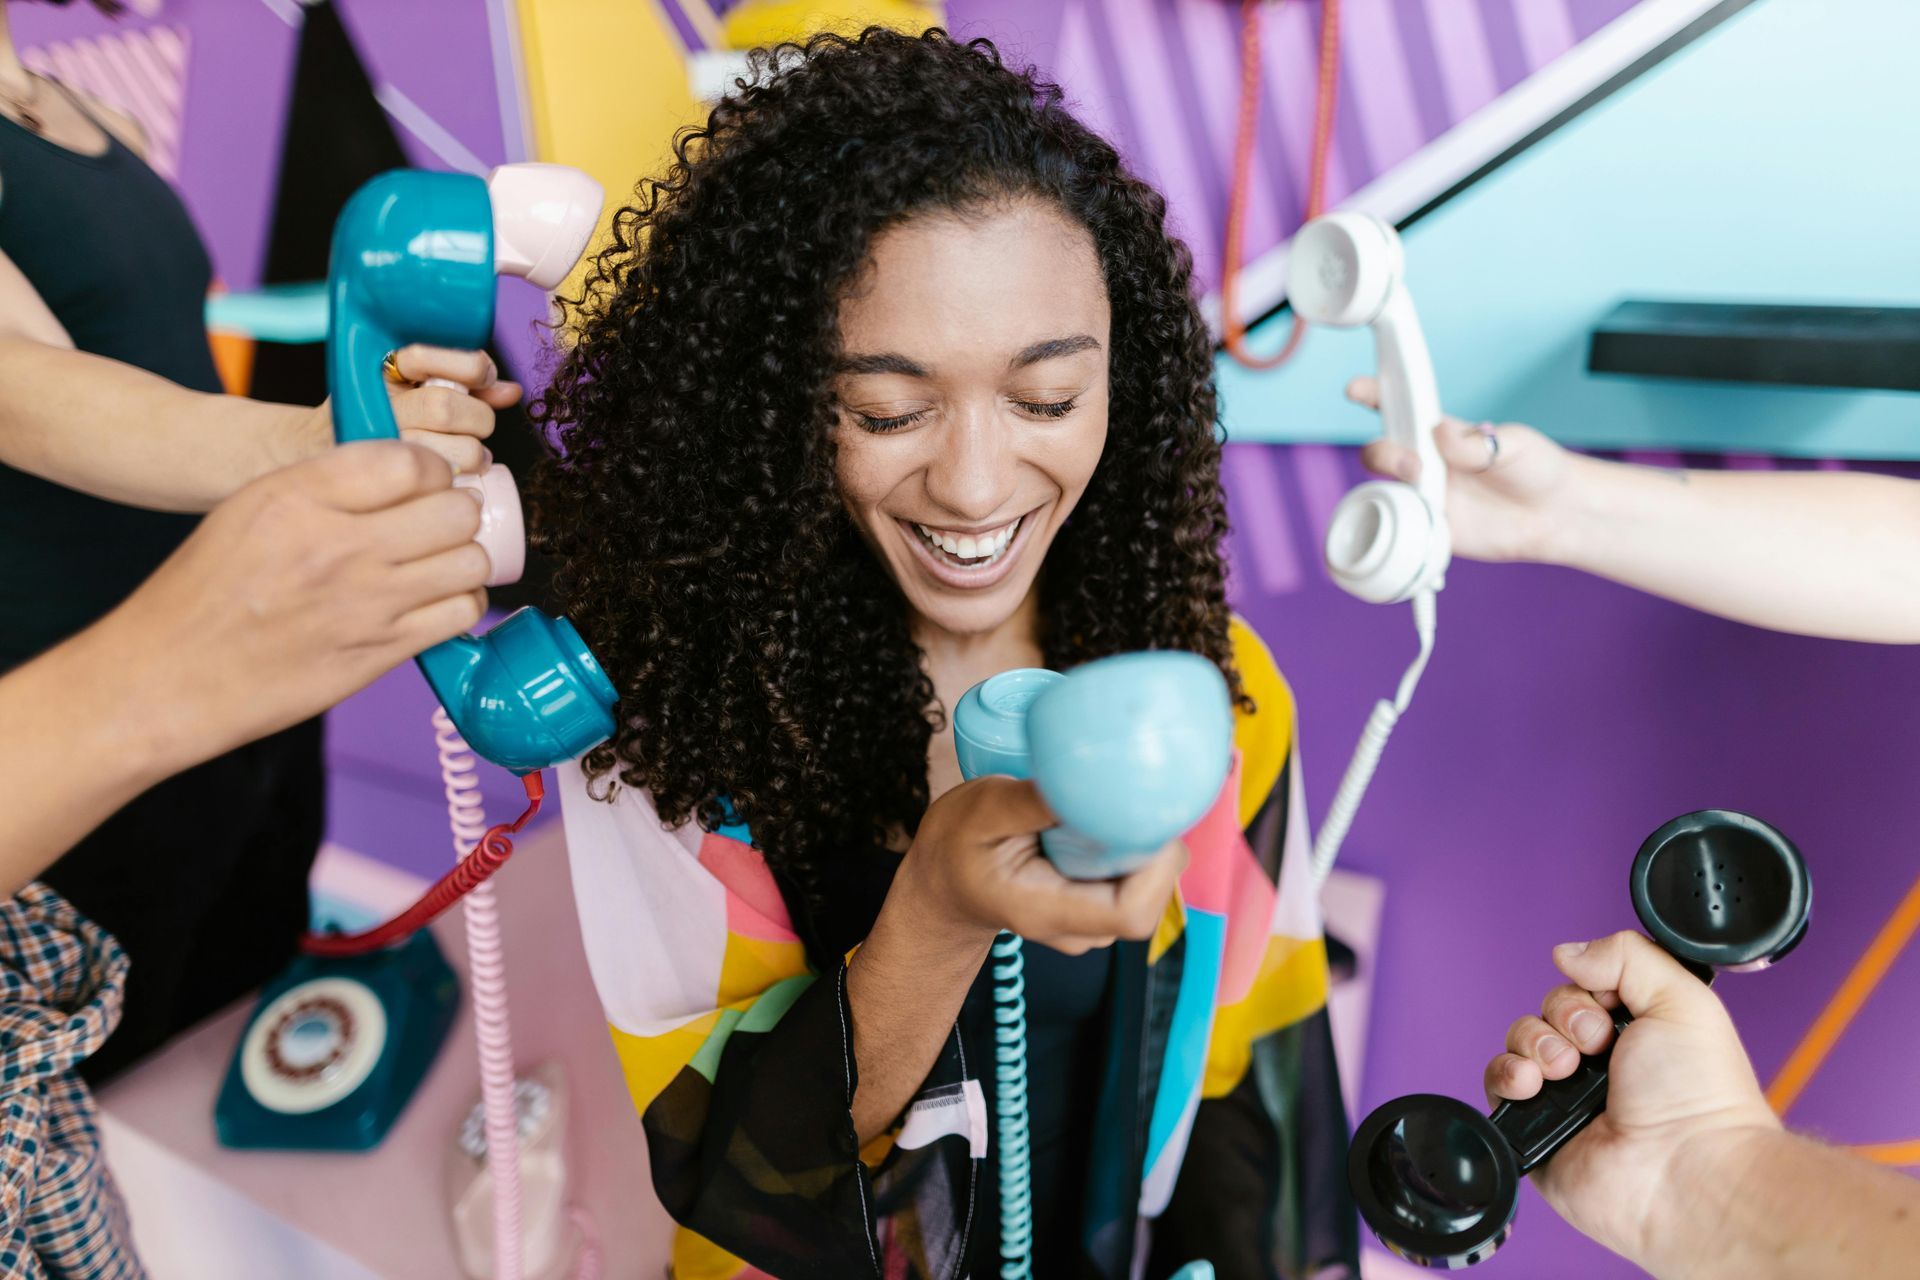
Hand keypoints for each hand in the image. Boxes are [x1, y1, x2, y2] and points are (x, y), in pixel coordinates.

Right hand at [110, 440, 490, 766]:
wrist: (170, 676)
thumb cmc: (207, 589)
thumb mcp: (250, 507)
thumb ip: (328, 483)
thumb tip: (405, 470)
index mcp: (300, 497)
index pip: (410, 461)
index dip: (432, 469)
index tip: (426, 482)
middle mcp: (340, 546)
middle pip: (455, 510)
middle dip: (458, 511)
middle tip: (442, 522)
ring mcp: (366, 603)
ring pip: (470, 562)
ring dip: (466, 558)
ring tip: (442, 562)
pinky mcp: (381, 652)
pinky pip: (462, 613)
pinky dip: (461, 603)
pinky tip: (437, 600)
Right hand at [290, 345, 521, 476]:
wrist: (312, 451)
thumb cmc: (380, 416)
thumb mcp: (418, 388)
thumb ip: (467, 384)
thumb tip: (512, 390)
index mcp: (385, 369)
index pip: (425, 355)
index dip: (468, 366)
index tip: (483, 375)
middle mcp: (378, 402)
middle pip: (444, 407)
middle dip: (477, 418)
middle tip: (478, 428)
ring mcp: (381, 442)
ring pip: (453, 450)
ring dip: (475, 455)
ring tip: (471, 457)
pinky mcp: (386, 477)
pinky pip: (442, 484)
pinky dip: (460, 481)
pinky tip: (455, 479)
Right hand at [895, 775, 1187, 953]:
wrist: (945, 883)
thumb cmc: (957, 845)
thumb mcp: (981, 809)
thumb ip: (1033, 801)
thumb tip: (1088, 780)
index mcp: (1046, 911)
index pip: (1131, 913)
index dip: (1157, 869)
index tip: (1147, 815)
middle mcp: (1077, 930)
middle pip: (1149, 897)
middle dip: (1152, 844)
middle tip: (1128, 793)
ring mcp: (1089, 924)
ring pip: (1148, 887)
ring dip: (1140, 843)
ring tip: (1103, 806)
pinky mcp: (1096, 907)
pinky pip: (1134, 879)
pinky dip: (1129, 847)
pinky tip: (1099, 822)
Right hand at [1348, 375, 1576, 562]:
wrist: (1555, 516)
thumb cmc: (1536, 470)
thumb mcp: (1516, 445)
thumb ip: (1478, 443)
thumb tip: (1441, 436)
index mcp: (1441, 432)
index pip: (1401, 408)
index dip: (1373, 394)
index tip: (1356, 388)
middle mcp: (1426, 462)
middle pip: (1380, 451)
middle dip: (1385, 453)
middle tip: (1416, 465)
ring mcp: (1425, 496)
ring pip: (1382, 489)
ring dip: (1390, 488)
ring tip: (1422, 491)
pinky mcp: (1430, 529)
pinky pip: (1398, 529)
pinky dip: (1395, 527)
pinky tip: (1413, 526)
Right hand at [1483, 931, 1779, 1266]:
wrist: (1685, 1169)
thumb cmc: (1700, 1097)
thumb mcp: (1682, 999)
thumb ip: (1629, 954)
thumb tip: (1568, 950)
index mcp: (1636, 1032)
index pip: (1585, 984)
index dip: (1590, 987)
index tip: (1611, 1008)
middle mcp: (1600, 1063)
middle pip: (1547, 1008)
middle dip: (1564, 1017)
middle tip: (1596, 1046)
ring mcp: (1566, 1095)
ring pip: (1519, 1040)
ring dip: (1535, 1043)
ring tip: (1565, 1070)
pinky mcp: (1536, 1128)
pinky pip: (1497, 1084)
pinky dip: (1507, 1074)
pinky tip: (1533, 1083)